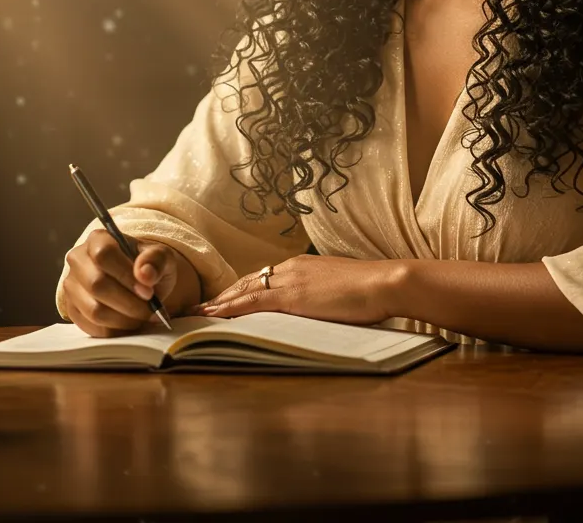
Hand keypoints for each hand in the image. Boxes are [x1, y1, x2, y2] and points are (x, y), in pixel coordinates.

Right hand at [62, 230, 181, 337]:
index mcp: (98, 239)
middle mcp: (78, 259)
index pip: (103, 255)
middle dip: (129, 303)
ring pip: (94, 310)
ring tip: (143, 317)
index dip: (126, 276)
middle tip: (150, 310)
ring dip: (124, 319)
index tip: (149, 292)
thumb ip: (156, 260)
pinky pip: (91, 327)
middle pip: (97, 285)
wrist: (141, 283)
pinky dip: (115, 330)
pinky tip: (131, 324)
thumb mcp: (161, 257)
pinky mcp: (73, 310)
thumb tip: (145, 274)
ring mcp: (71, 286)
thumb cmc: (149, 266)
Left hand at [187, 254, 404, 325]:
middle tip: (201, 306)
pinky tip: (214, 315)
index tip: (225, 298)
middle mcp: (292, 268)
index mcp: (304, 266)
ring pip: (245, 290)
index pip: (265, 278)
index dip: (242, 289)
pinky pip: (252, 302)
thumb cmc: (371, 291)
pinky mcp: (292, 295)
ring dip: (220, 302)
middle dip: (224, 295)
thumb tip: (316, 308)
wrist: (384, 283)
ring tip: (199, 312)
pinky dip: (230, 308)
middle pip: (249, 281)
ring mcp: (291, 280)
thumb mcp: (341, 291)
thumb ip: (323, 297)